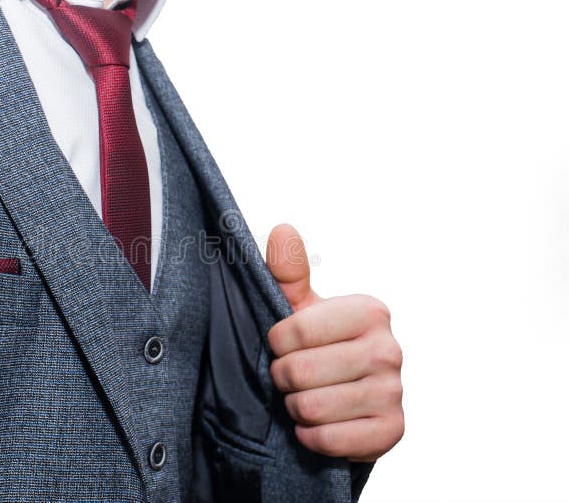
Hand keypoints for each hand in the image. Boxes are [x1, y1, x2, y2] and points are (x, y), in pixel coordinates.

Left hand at [266, 224, 403, 461]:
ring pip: (311, 408)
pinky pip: (329, 440)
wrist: (350, 399)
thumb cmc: (319, 346)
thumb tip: (283, 229)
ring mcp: (394, 392)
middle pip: (298, 372)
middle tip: (291, 378)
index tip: (283, 346)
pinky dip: (311, 437)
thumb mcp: (301, 307)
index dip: (275, 345)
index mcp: (369, 311)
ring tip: (304, 398)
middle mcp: (389, 349)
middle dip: (282, 380)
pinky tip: (316, 425)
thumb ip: (288, 271)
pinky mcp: (393, 431)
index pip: (292, 332)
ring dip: (295, 409)